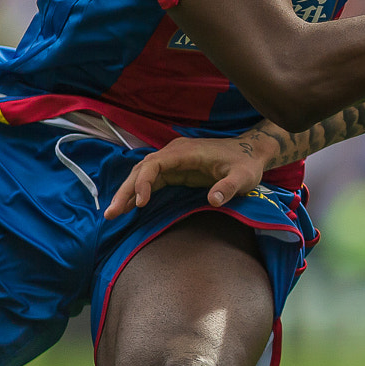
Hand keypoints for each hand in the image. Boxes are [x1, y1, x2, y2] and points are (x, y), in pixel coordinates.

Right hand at [104, 133, 267, 217]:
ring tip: (113, 213)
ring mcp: (174, 160)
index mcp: (186, 152)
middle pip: (143, 169)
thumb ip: (229, 187)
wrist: (251, 152)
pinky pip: (152, 179)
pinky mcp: (176, 169)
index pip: (155, 163)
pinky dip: (139, 192)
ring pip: (143, 174)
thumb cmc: (247, 164)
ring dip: (128, 192)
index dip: (144, 182)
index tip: (140, 202)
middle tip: (112, 213)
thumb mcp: (243, 177)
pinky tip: (129, 206)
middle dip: (126, 190)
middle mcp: (175, 153)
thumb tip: (214, 200)